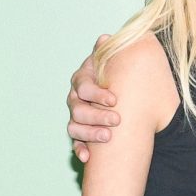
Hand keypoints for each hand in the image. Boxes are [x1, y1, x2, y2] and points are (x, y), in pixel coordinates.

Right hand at [68, 35, 120, 164]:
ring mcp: (75, 116)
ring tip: (108, 137)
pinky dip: (79, 150)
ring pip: (74, 127)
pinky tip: (87, 157)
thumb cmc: (116, 75)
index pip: (83, 87)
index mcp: (82, 80)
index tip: (114, 99)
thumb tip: (104, 38)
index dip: (97, 93)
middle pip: (78, 109)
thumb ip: (109, 53)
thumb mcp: (113, 62)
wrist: (120, 91)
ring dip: (90, 133)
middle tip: (117, 120)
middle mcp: (75, 99)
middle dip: (97, 115)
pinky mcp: (79, 132)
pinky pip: (75, 143)